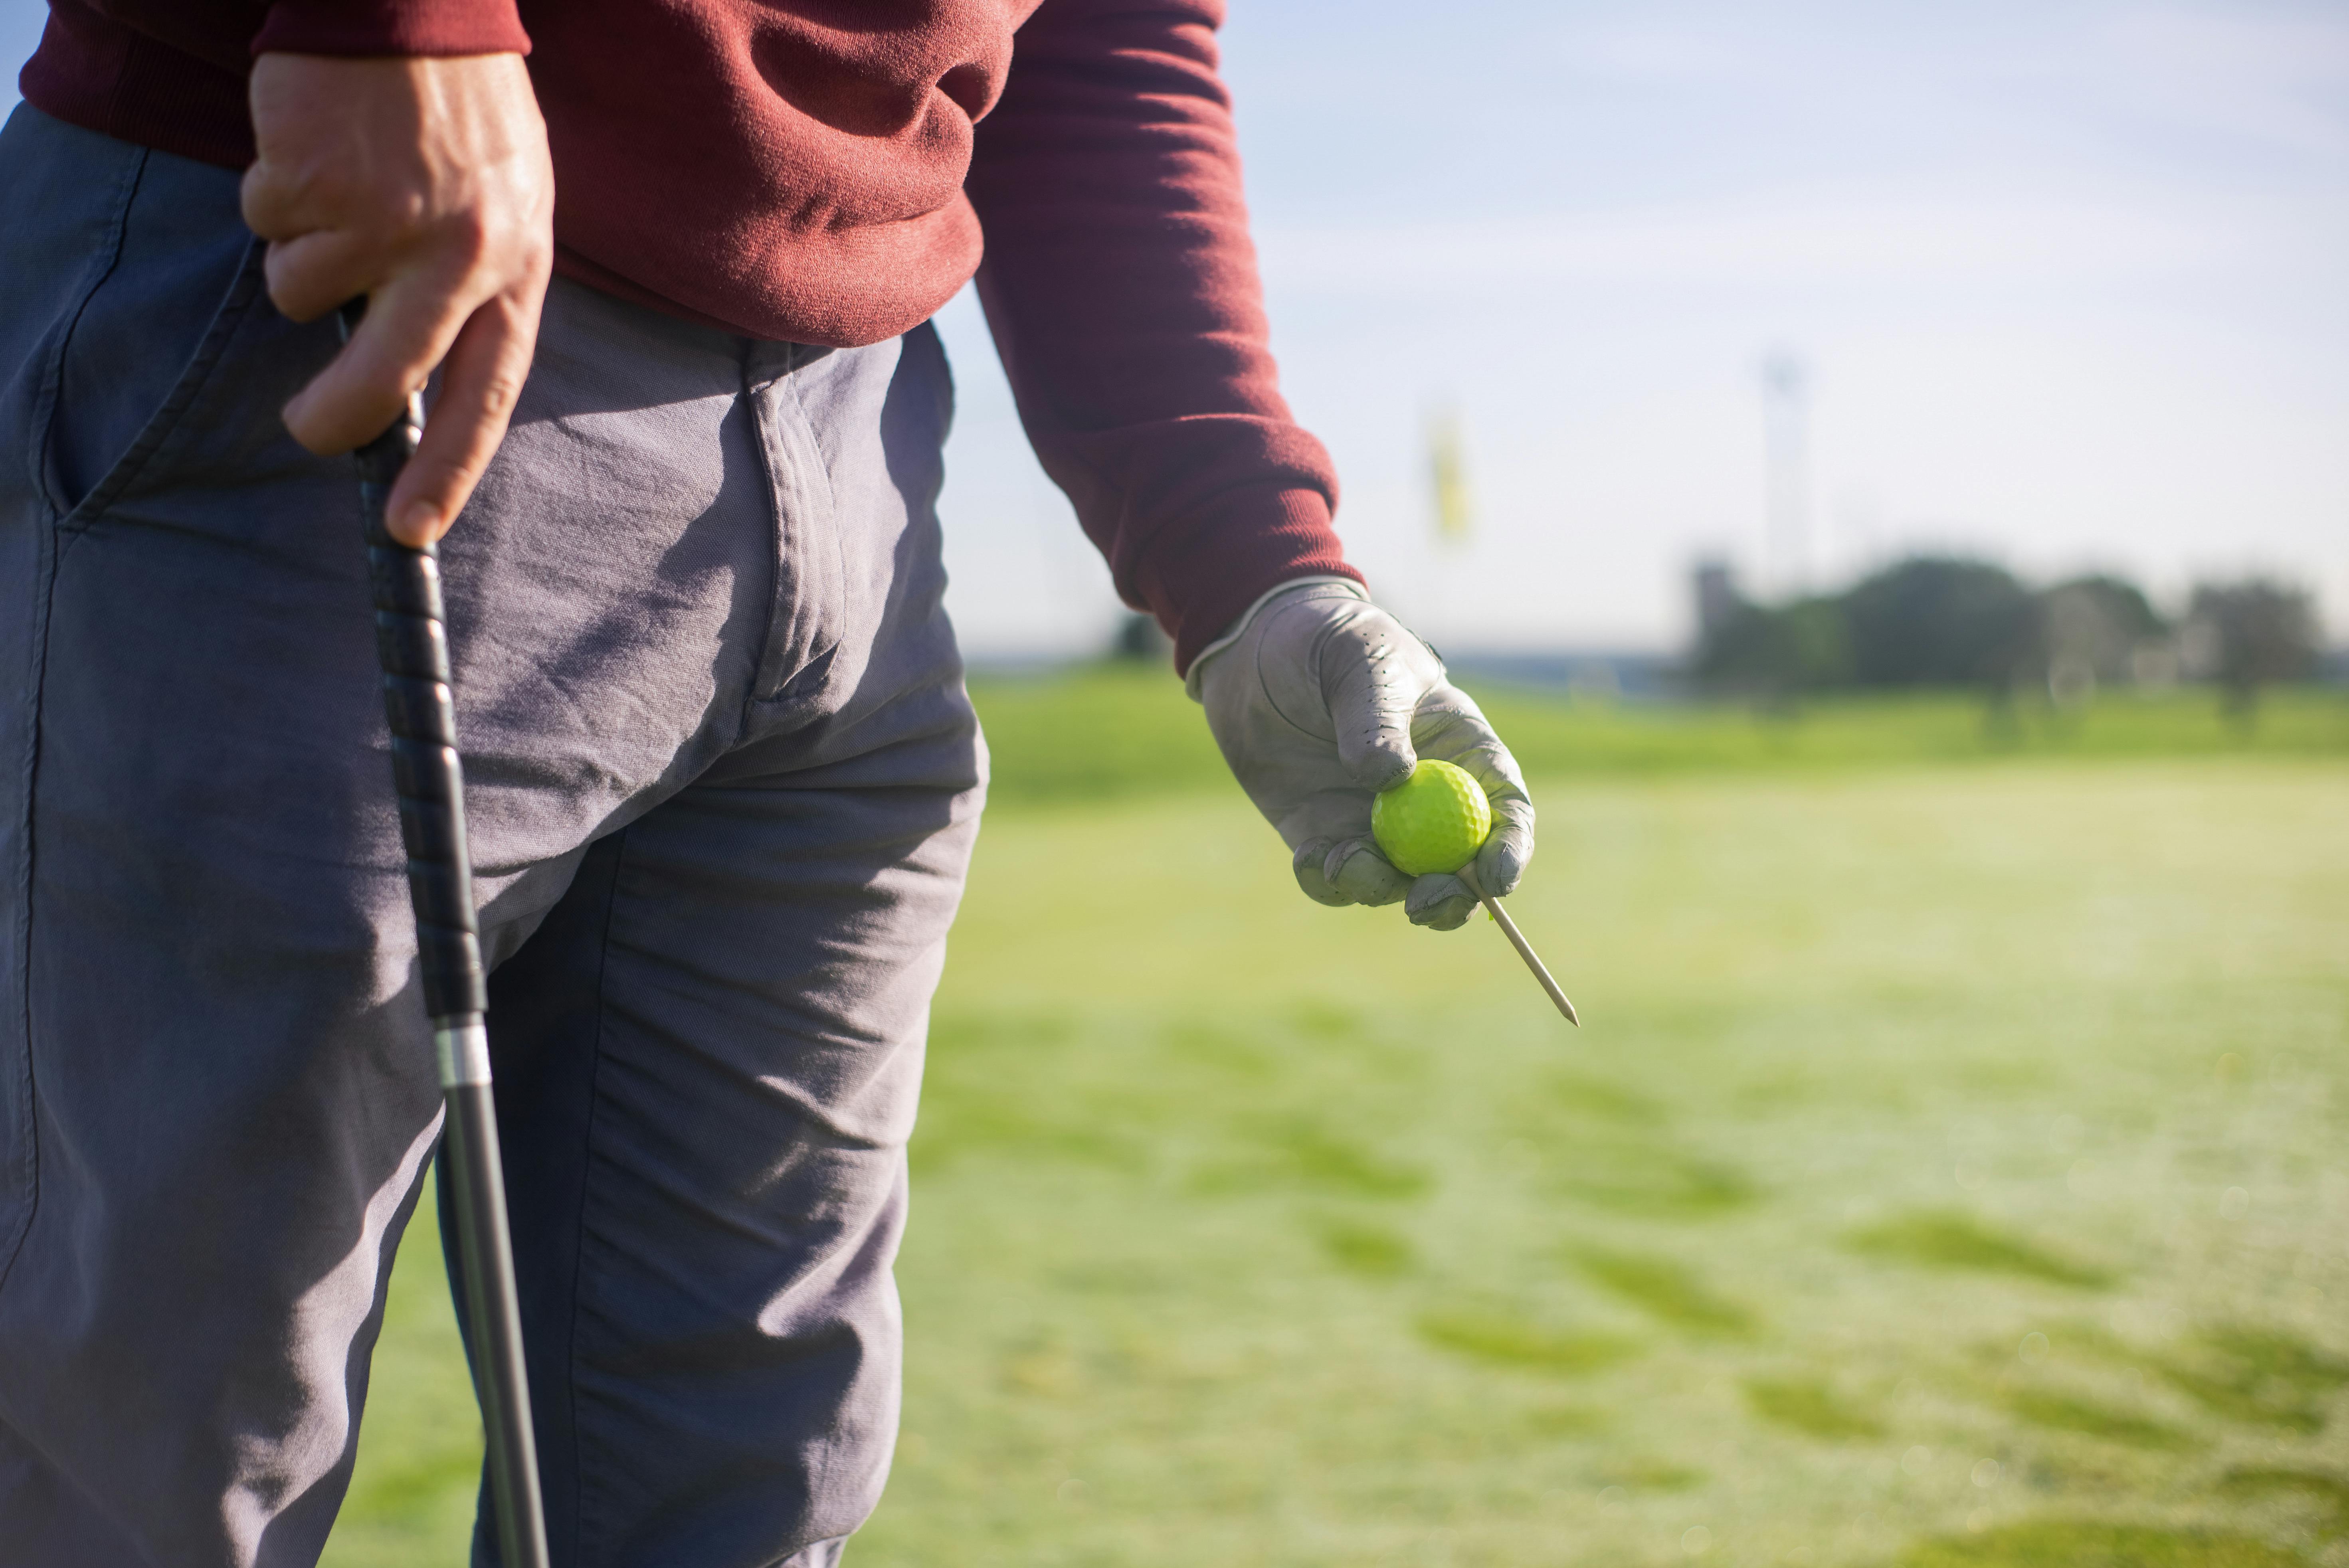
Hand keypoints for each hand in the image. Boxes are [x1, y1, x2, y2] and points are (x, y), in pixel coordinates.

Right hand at [242, 53, 553, 544]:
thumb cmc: (460, 113)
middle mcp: (455, 254)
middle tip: (308, 428)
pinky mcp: (313, 183)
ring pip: (301, 289)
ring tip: (340, 184)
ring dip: (300, 248)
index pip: (488, 394)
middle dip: (335, 418)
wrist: (413, 6)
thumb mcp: (503, 207)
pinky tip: (312, 146)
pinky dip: (272, 193)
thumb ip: (470, 291)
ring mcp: (383, 220)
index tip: (414, 528)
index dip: (449, 469)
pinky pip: (263, 223)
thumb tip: (419, 380)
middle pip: (386, 380)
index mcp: (513, 265)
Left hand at [1192, 580, 1534, 929]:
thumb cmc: (1331, 638)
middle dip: (1450, 898)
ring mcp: (1374, 821)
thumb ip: (1378, 718)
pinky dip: (1327, 881)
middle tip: (1423, 904)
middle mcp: (1426, 797)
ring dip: (1379, 890)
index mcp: (1461, 752)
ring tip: (1348, 864)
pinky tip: (1312, 859)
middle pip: (1458, 866)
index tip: (1494, 877)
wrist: (1256, 645)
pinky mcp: (1321, 832)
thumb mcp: (1364, 661)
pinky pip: (1333, 877)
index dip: (1509, 849)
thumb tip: (1391, 780)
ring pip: (1395, 883)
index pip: (1504, 810)